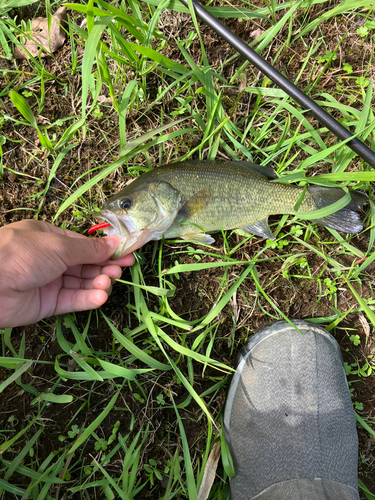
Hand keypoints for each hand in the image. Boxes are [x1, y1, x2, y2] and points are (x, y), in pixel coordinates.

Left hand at [0, 220, 134, 327]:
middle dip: (104, 267)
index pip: (83, 245)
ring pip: (80, 284)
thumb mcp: (59, 245)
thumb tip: (114, 243)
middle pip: (85, 265)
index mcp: (49, 238)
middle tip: (122, 269)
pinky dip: (87, 299)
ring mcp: (49, 282)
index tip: (126, 254)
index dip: (104, 250)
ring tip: (109, 283)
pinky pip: (71, 301)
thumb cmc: (23, 253)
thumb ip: (89, 248)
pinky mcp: (47, 304)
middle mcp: (50, 260)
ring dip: (97, 283)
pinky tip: (100, 297)